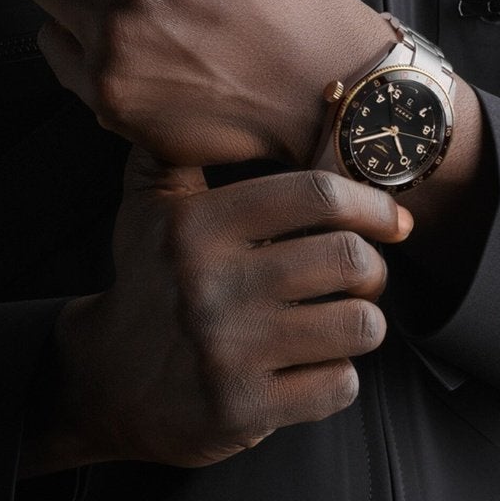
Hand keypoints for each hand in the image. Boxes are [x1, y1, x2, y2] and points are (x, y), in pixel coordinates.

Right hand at [26, 143, 413, 472]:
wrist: (106, 380)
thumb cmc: (148, 281)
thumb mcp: (148, 205)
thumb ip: (179, 146)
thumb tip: (212, 91)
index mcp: (198, 225)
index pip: (315, 196)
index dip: (371, 203)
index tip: (393, 218)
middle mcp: (212, 284)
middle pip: (348, 260)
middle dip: (372, 268)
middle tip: (363, 274)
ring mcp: (228, 350)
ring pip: (356, 325)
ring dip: (364, 323)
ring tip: (345, 320)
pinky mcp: (242, 409)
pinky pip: (337, 386)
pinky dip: (340, 377)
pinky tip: (315, 367)